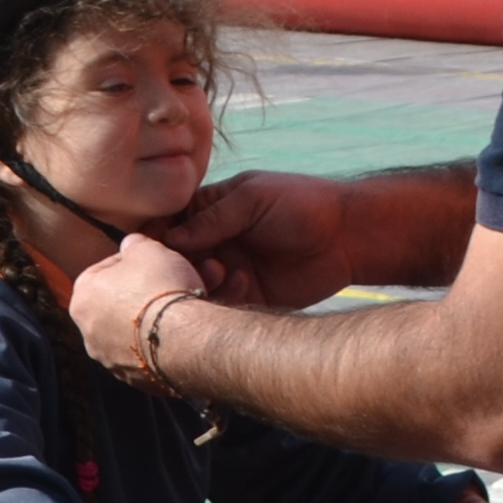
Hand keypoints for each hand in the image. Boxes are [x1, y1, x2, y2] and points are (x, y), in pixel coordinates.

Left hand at [67, 233, 208, 380]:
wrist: (185, 340)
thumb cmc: (161, 289)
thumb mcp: (148, 249)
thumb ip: (134, 244)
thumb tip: (132, 245)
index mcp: (82, 298)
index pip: (104, 271)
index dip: (133, 263)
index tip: (154, 262)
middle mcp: (89, 333)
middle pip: (122, 304)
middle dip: (148, 293)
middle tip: (174, 285)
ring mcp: (112, 361)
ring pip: (138, 332)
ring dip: (159, 320)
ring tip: (187, 309)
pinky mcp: (138, 381)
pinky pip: (153, 356)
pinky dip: (168, 345)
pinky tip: (188, 333)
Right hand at [153, 167, 359, 310]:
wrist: (350, 237)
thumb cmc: (303, 204)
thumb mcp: (253, 199)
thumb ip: (212, 217)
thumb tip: (169, 240)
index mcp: (211, 211)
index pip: (170, 224)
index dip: (157, 236)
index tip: (152, 245)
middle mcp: (215, 242)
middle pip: (175, 259)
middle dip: (175, 262)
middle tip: (192, 260)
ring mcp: (230, 270)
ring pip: (194, 284)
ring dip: (198, 280)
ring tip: (218, 270)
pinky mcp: (249, 296)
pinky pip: (221, 303)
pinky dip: (222, 296)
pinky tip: (242, 282)